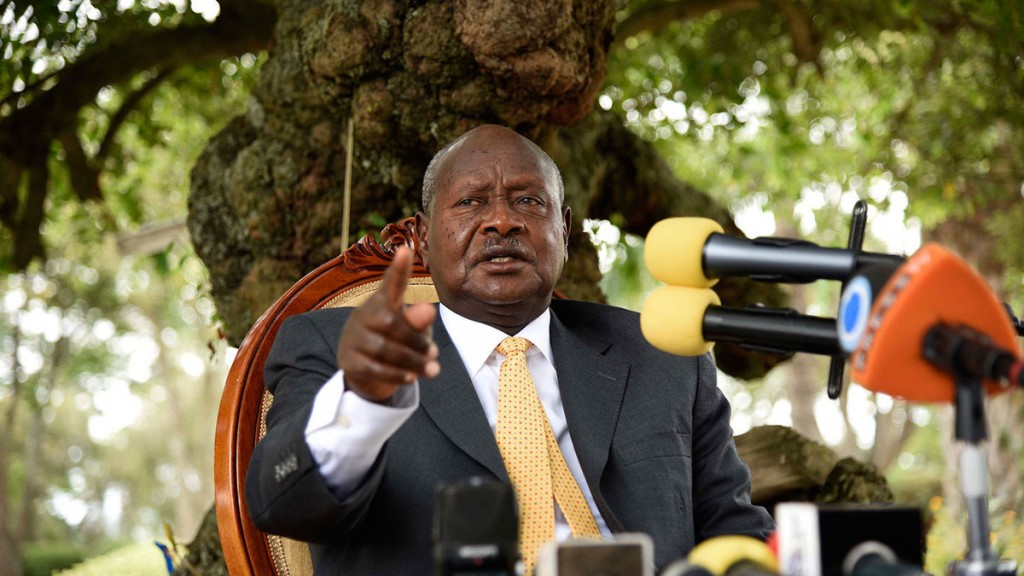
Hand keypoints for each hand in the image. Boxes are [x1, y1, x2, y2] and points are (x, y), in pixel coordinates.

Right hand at [336, 246, 439, 402]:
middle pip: (391, 323)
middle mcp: (365, 314)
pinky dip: (397, 374)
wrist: (365, 368)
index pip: (391, 283)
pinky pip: (374, 368)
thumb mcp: (412, 329)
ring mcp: (354, 337)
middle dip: (416, 341)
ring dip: (413, 361)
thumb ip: (419, 319)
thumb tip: (428, 310)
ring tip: (433, 368)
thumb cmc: (396, 339)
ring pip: (385, 349)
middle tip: (434, 352)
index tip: (405, 251)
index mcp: (383, 301)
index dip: (399, 269)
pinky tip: (412, 378)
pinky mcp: (348, 360)